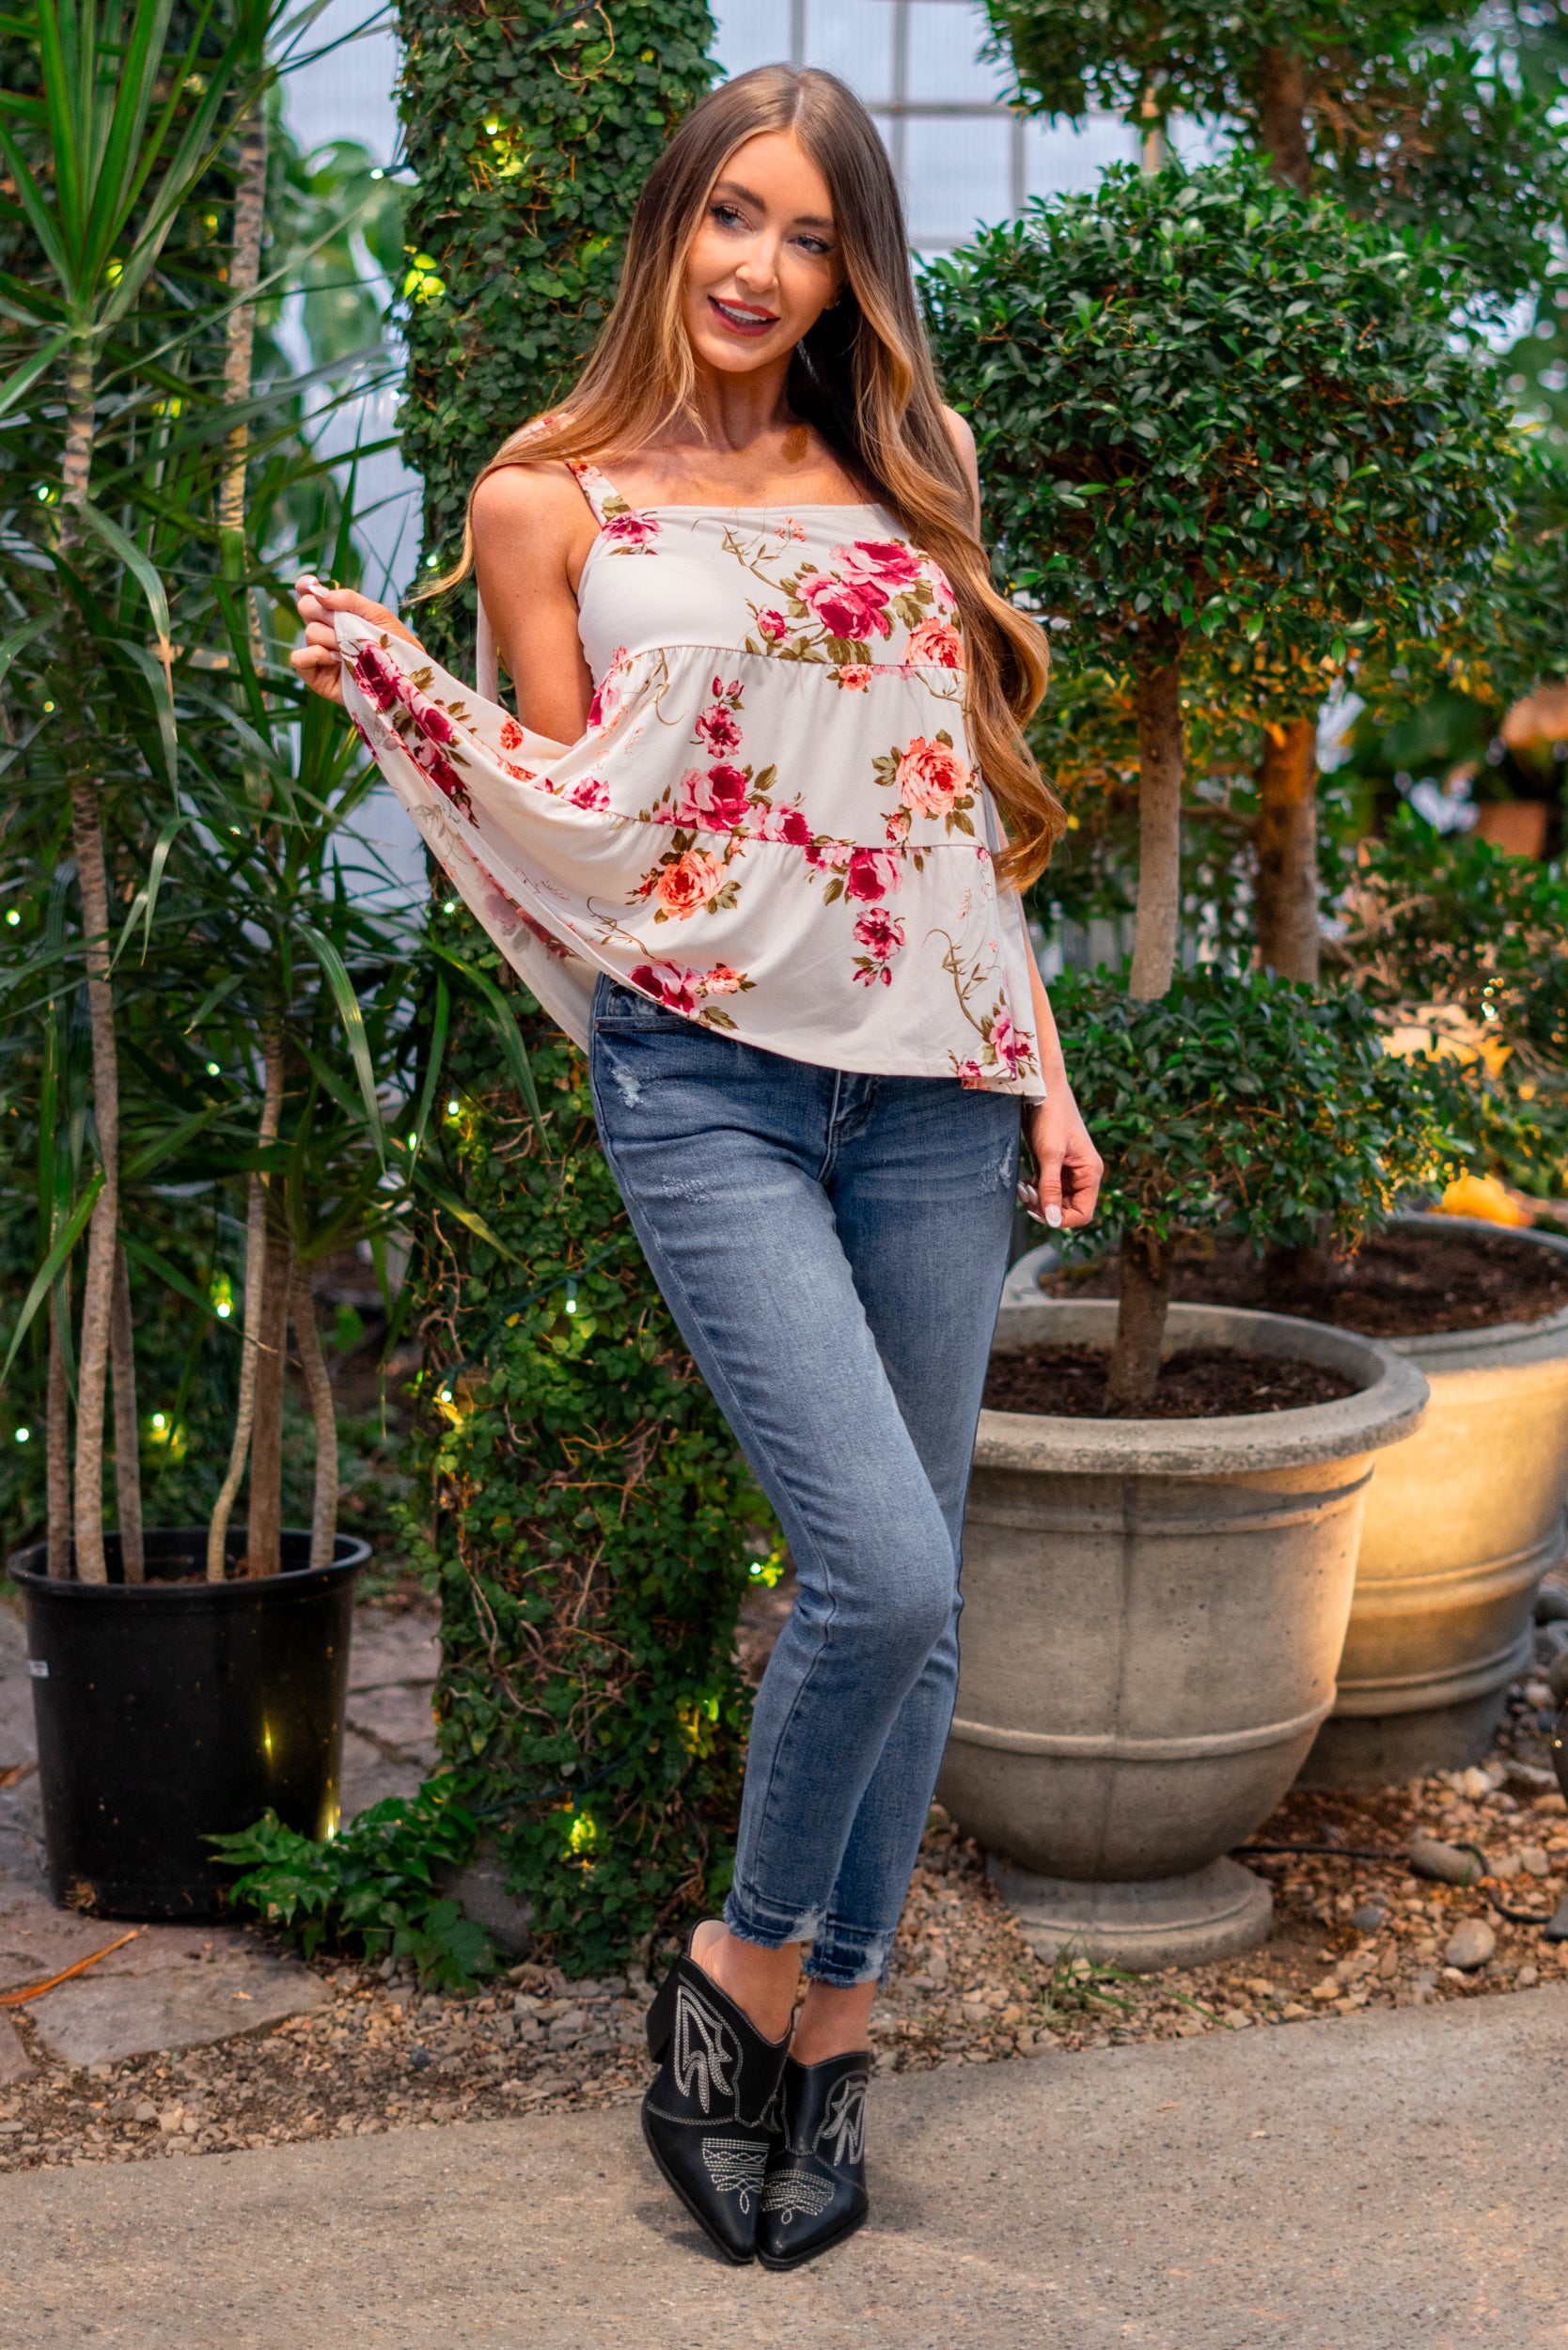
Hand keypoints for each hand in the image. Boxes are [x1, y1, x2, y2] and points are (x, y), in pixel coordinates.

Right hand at [289, 576, 421, 707]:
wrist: (405, 681)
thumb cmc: (395, 647)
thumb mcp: (379, 616)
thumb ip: (350, 599)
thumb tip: (319, 592)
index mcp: (338, 613)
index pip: (311, 594)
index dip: (305, 586)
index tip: (312, 584)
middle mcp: (325, 630)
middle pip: (306, 607)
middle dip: (325, 612)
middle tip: (347, 626)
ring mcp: (320, 653)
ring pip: (310, 632)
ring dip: (333, 639)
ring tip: (354, 653)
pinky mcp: (317, 676)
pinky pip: (298, 658)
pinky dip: (314, 655)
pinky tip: (336, 660)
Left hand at [1023, 1084, 1101, 1231]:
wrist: (1041, 1089)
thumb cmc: (1050, 1116)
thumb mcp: (1049, 1154)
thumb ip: (1050, 1188)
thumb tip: (1051, 1220)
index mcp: (1090, 1173)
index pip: (1083, 1213)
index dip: (1062, 1219)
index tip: (1041, 1213)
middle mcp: (1082, 1174)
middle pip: (1066, 1209)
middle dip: (1045, 1208)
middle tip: (1027, 1195)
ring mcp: (1067, 1171)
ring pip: (1053, 1200)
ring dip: (1037, 1200)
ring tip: (1023, 1187)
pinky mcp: (1052, 1165)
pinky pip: (1045, 1189)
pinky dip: (1033, 1190)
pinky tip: (1023, 1181)